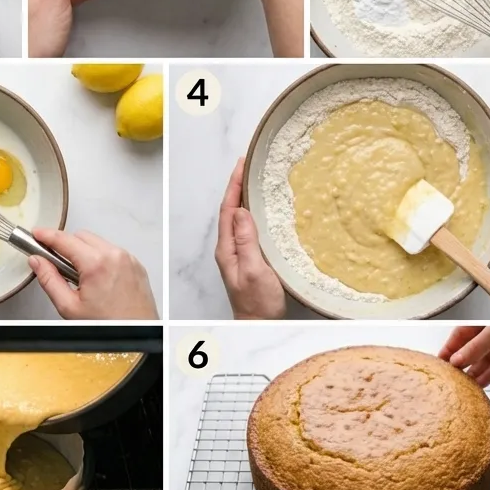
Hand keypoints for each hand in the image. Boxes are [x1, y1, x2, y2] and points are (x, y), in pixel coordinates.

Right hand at [28, 229, 157, 319]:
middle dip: (66, 246)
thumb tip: (37, 262)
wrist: (136, 335)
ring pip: (98, 243)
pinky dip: (101, 258)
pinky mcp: (136, 266)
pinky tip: (97, 279)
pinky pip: (112, 252)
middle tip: (56, 263)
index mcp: (97, 264)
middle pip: (81, 236)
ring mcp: (128, 260)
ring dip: (84, 252)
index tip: (37, 235)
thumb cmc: (108, 326)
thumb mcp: (69, 307)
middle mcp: (115, 256)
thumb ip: (49, 280)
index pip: (65, 240)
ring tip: (80, 277)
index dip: (46, 235)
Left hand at [215, 159, 284, 319]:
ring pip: (239, 218)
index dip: (234, 186)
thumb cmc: (258, 303)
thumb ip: (246, 241)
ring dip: (245, 197)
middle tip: (248, 164)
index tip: (242, 165)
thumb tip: (241, 211)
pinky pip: (248, 228)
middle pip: (231, 210)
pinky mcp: (249, 258)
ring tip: (254, 178)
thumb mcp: (254, 270)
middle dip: (238, 186)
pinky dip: (254, 212)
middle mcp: (230, 248)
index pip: (228, 210)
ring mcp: (238, 253)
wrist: (259, 324)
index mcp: (227, 249)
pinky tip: (262, 208)